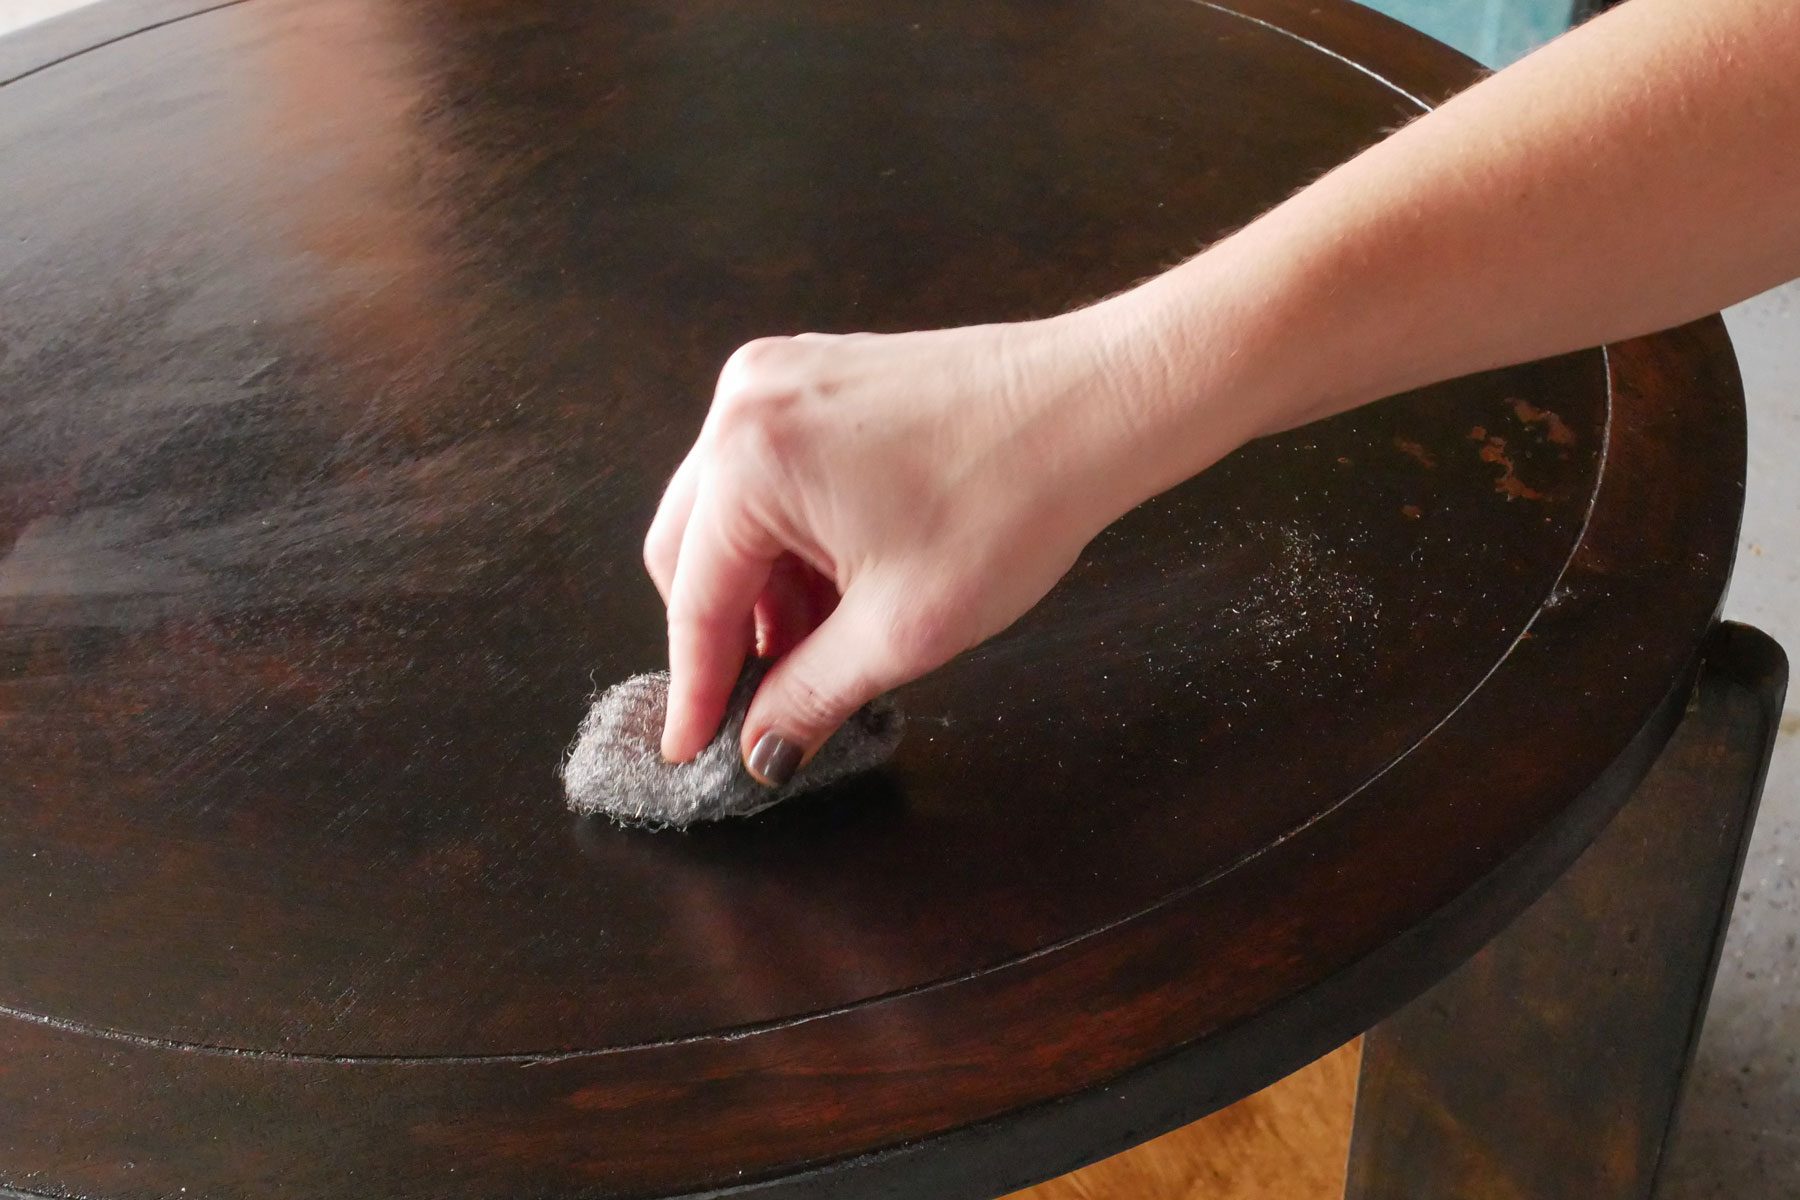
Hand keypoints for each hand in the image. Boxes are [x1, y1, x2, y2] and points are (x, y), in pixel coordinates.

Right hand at [643, 307, 1181, 783]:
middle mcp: (747, 401)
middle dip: (726, 633)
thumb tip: (765, 746)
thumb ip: (812, 695)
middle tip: (768, 700)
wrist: (1098, 408)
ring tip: (825, 645)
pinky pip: (770, 472)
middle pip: (690, 548)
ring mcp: (784, 378)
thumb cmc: (1015, 498)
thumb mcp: (903, 629)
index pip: (694, 599)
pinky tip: (842, 585)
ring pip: (730, 512)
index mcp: (750, 457)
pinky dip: (791, 538)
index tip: (691, 748)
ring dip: (762, 588)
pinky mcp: (822, 376)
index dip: (695, 689)